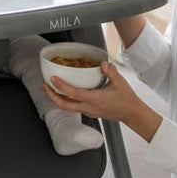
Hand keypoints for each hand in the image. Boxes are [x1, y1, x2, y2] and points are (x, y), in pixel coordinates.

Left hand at [42, 60, 162, 142]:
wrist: (132, 114)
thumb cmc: (127, 100)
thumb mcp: (120, 82)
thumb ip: (110, 71)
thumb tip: (102, 63)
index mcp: (94, 99)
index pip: (73, 94)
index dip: (61, 86)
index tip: (53, 79)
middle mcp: (88, 107)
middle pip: (64, 105)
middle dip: (52, 96)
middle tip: (45, 86)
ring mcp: (89, 111)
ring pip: (68, 107)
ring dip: (58, 98)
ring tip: (52, 88)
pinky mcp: (90, 112)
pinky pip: (74, 107)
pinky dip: (67, 100)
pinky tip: (67, 92)